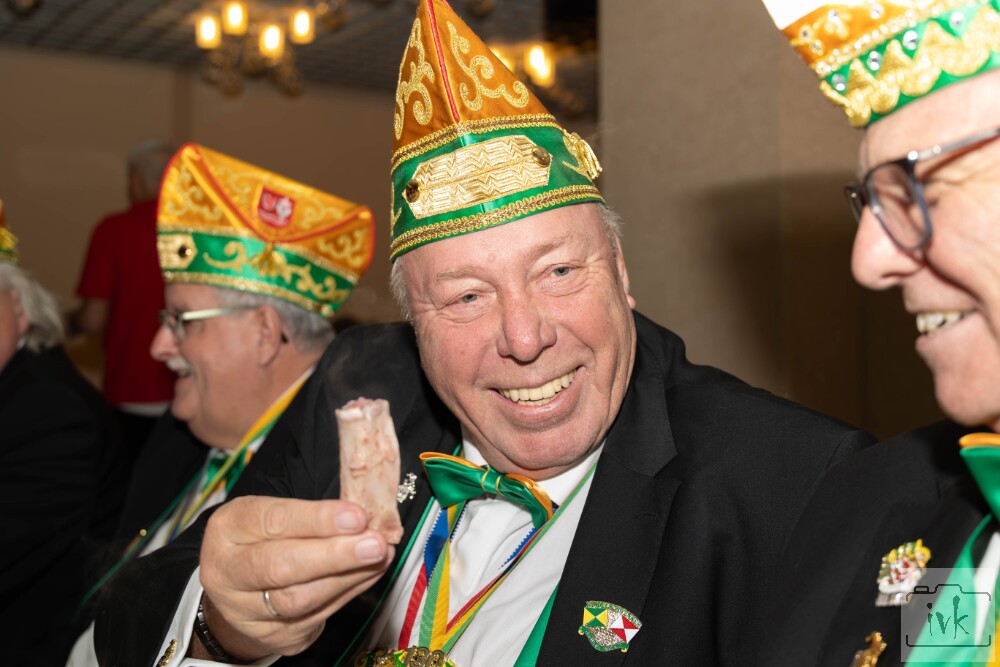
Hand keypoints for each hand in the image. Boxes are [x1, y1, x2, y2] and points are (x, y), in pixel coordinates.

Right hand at [196, 495, 393, 659]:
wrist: (239, 587)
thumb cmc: (264, 537)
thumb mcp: (275, 513)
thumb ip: (312, 513)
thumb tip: (363, 514)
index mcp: (227, 529)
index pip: (273, 521)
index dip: (318, 519)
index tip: (357, 516)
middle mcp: (227, 573)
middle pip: (281, 567)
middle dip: (334, 555)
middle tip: (374, 544)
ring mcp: (246, 611)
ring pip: (300, 599)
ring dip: (348, 576)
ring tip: (380, 555)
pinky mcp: (272, 636)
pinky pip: (317, 616)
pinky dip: (349, 592)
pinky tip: (369, 574)